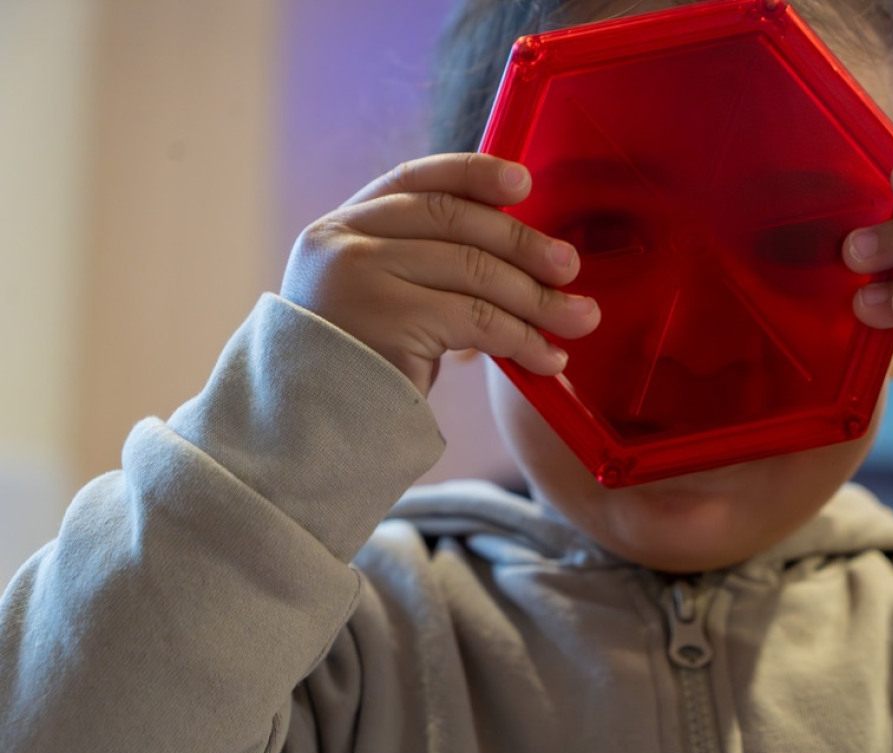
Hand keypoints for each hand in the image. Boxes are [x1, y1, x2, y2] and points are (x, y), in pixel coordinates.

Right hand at [281, 153, 600, 396]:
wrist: (308, 432)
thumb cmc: (359, 368)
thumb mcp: (377, 297)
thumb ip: (421, 262)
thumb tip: (519, 250)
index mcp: (342, 226)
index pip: (416, 180)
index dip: (474, 173)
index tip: (524, 182)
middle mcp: (344, 241)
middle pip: (454, 221)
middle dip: (523, 244)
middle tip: (570, 268)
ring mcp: (361, 278)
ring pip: (474, 271)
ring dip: (537, 299)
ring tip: (579, 319)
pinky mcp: (387, 321)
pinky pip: (477, 320)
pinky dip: (522, 339)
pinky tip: (547, 359)